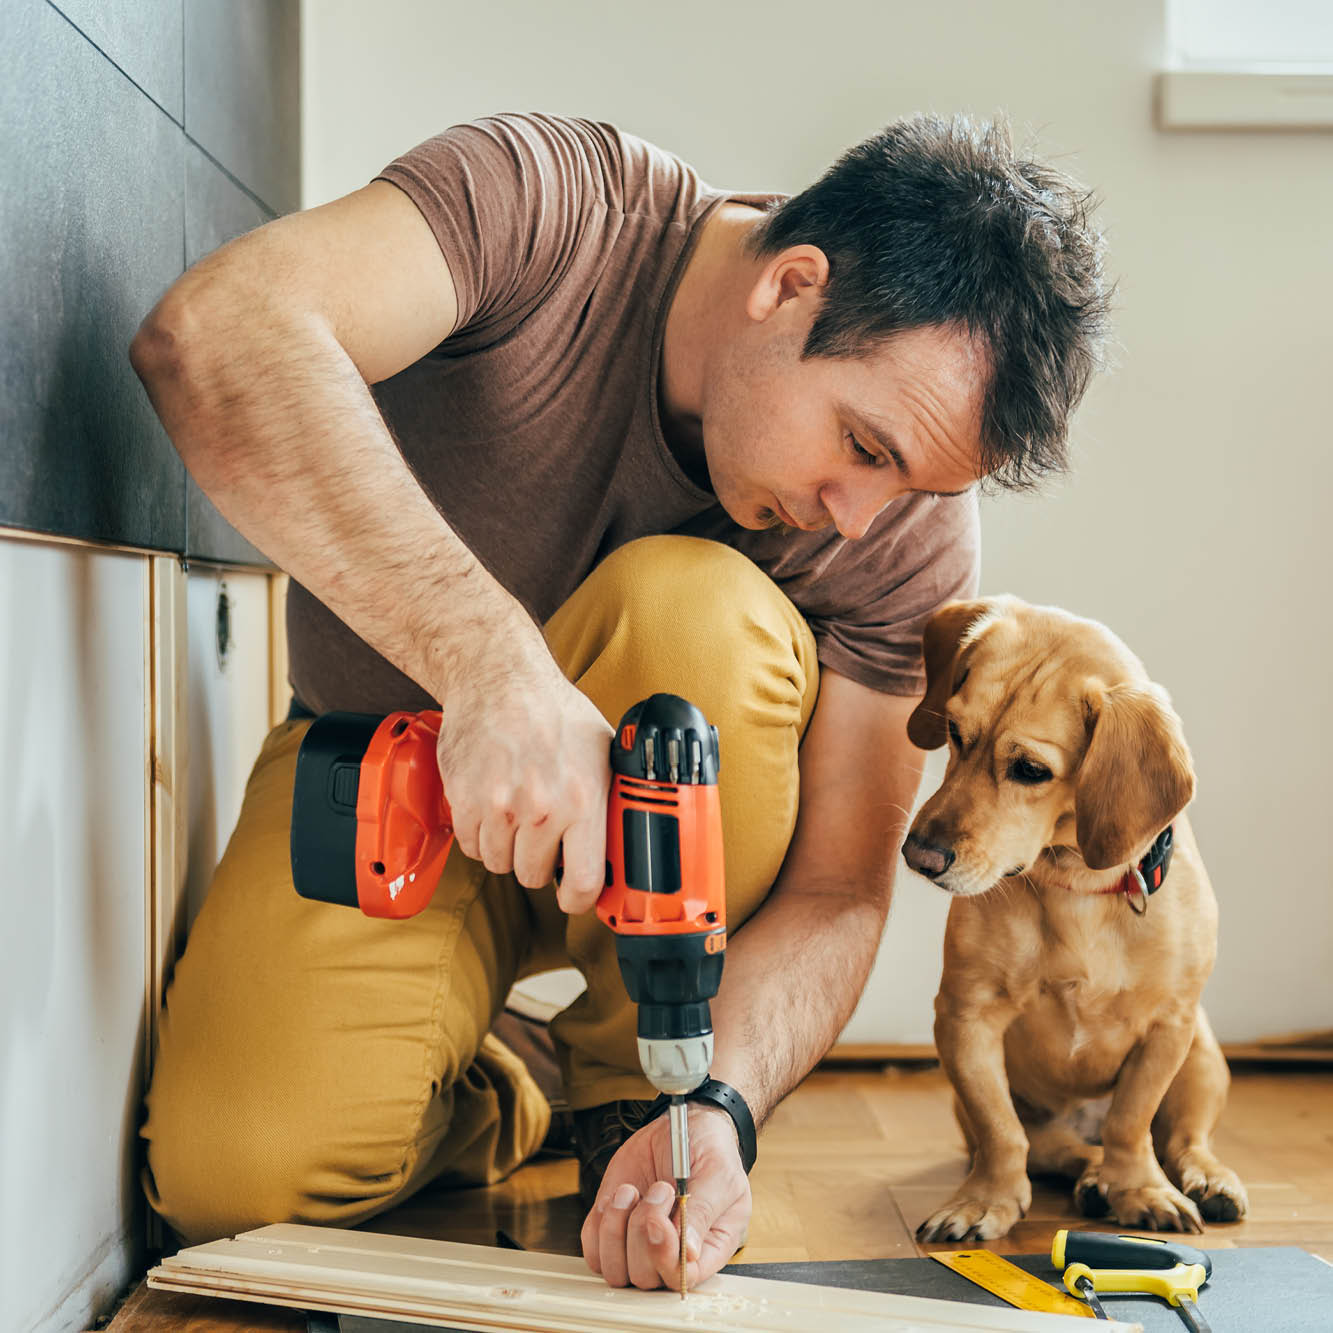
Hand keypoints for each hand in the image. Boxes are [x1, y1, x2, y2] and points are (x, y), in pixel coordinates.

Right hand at [436, 648, 612, 912]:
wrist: (499, 678)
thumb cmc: (554, 711)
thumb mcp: (603, 750)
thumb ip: (613, 797)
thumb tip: (629, 838)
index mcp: (582, 799)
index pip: (582, 882)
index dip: (579, 900)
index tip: (574, 897)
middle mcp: (541, 808)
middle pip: (534, 876)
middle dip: (539, 863)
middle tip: (542, 836)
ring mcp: (499, 806)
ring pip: (499, 863)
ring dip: (508, 849)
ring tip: (516, 815)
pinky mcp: (465, 800)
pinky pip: (470, 846)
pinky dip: (479, 836)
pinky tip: (492, 808)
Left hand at [581, 1105, 750, 1290]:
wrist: (685, 1124)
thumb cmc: (710, 1152)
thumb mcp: (718, 1175)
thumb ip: (703, 1212)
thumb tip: (688, 1254)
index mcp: (707, 1249)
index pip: (682, 1279)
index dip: (665, 1260)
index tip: (659, 1222)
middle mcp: (671, 1254)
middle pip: (644, 1277)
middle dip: (642, 1231)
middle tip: (660, 1189)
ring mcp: (639, 1243)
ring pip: (614, 1269)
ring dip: (616, 1228)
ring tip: (633, 1191)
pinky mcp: (615, 1227)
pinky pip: (594, 1246)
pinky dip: (600, 1221)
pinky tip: (621, 1193)